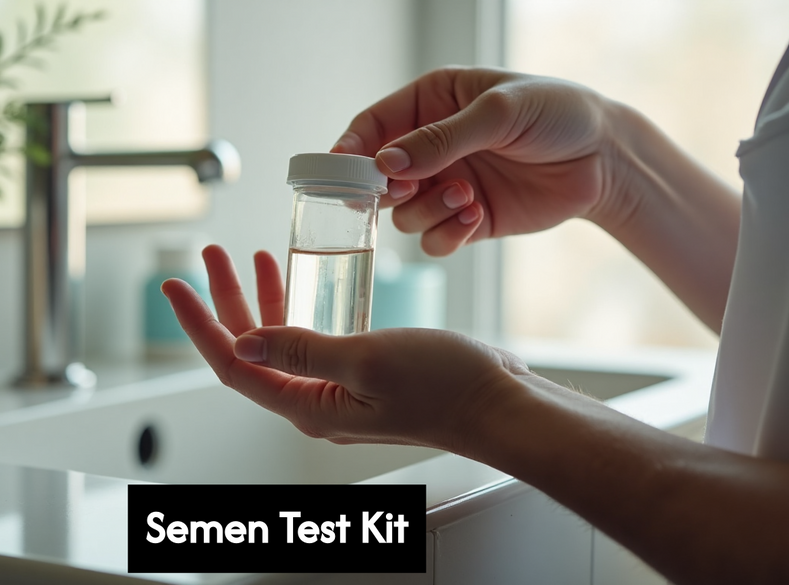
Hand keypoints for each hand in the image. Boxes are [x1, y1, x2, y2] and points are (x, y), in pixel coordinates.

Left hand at [162, 244, 533, 454]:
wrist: (500, 403)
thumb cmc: (446, 388)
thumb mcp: (367, 360)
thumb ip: (303, 350)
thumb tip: (246, 343)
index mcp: (309, 407)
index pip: (234, 366)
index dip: (200, 326)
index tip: (175, 287)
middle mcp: (316, 403)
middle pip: (251, 350)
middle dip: (226, 300)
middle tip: (210, 256)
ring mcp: (338, 390)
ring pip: (280, 341)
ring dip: (261, 298)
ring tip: (249, 255)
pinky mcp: (360, 374)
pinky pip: (312, 339)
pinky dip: (297, 306)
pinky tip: (296, 280)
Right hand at [335, 67, 622, 255]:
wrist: (606, 159)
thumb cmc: (557, 114)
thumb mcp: (499, 113)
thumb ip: (441, 139)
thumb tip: (386, 163)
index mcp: (432, 102)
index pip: (373, 125)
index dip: (352, 149)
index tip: (341, 173)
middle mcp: (432, 146)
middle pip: (378, 177)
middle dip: (388, 188)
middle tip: (408, 187)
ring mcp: (447, 185)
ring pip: (403, 214)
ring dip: (427, 210)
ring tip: (466, 196)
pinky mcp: (467, 221)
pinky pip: (432, 240)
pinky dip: (445, 235)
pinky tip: (474, 217)